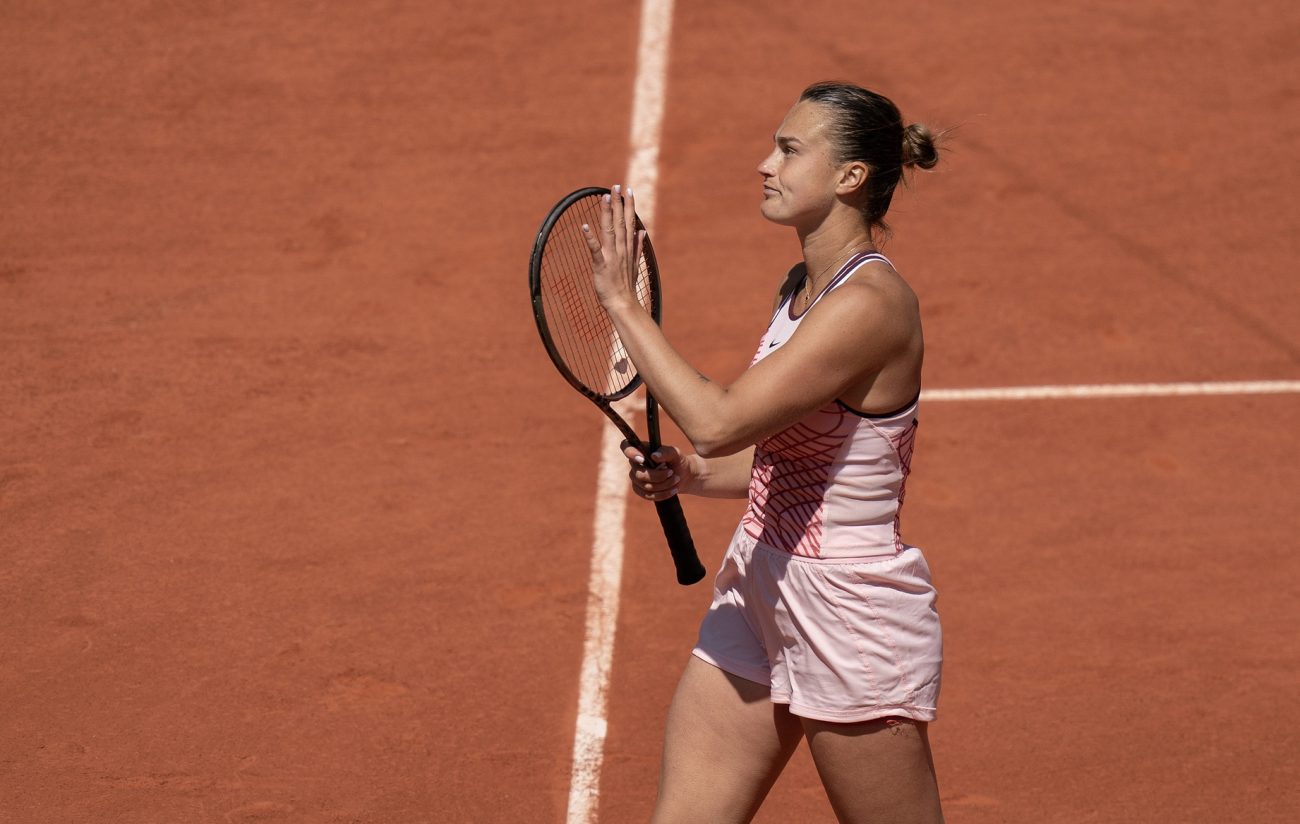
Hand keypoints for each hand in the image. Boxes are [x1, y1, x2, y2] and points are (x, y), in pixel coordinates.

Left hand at [581, 184, 646, 311]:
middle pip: (620, 222)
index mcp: (628, 248)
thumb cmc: (626, 286)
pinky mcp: (601, 266)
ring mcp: (612, 257)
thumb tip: (642, 231)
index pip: (629, 223)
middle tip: (615, 186)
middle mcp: (621, 250)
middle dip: (618, 203)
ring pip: (609, 231)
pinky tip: (584, 226)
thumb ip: (638, 246)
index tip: (628, 191)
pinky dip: (590, 238)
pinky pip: (595, 250)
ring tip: (604, 197)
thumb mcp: (635, 264)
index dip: (629, 206)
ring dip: (607, 214)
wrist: (623, 304)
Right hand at [622, 442, 694, 500]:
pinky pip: (648, 495)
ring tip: (676, 479)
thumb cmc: (677, 460)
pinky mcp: (640, 490)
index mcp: (641, 450)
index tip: (642, 459)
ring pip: (645, 486)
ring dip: (664, 485)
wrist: (684, 475)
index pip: (626, 446)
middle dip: (658, 476)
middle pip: (639, 474)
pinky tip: (673, 489)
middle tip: (672, 472)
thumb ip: (666, 452)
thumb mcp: (675, 454)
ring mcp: (636, 478)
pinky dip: (662, 494)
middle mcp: (635, 463)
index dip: (630, 453)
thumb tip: (654, 456)